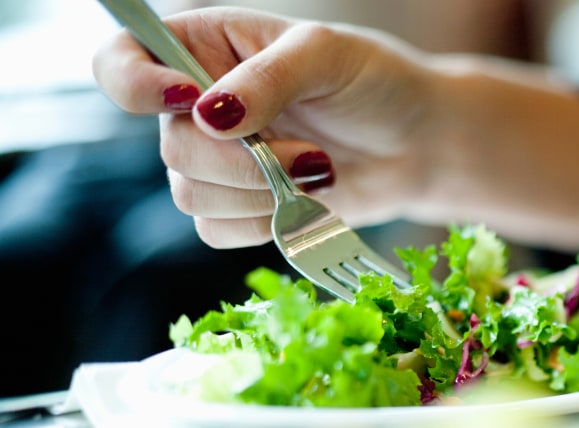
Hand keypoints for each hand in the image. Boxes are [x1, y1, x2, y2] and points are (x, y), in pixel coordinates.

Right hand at [93, 7, 578, 252]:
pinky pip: (218, 230)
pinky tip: (306, 198)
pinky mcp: (240, 206)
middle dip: (241, 160)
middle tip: (308, 152)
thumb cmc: (373, 82)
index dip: (133, 83)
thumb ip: (267, 78)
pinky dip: (265, 222)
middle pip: (170, 147)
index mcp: (206, 49)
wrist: (413, 144)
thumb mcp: (326, 55)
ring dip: (262, 192)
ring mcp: (217, 160)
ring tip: (318, 168)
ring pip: (192, 195)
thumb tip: (207, 114)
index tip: (188, 99)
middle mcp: (199, 106)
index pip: (122, 59)